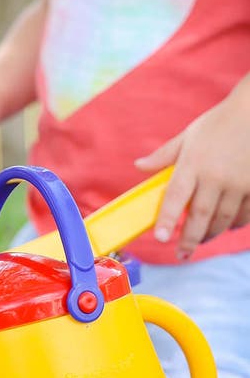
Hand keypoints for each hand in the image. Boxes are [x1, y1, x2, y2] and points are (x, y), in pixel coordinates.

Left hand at [134, 78, 249, 257]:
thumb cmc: (218, 123)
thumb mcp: (188, 135)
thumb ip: (164, 156)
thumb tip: (139, 166)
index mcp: (193, 163)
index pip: (176, 197)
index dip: (167, 219)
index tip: (160, 238)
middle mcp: (215, 176)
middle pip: (200, 216)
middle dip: (189, 239)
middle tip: (181, 254)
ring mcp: (238, 183)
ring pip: (223, 220)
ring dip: (210, 234)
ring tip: (200, 240)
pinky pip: (244, 215)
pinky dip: (234, 224)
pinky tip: (226, 227)